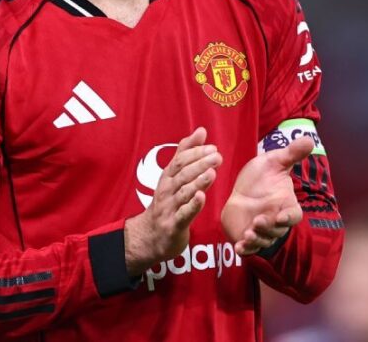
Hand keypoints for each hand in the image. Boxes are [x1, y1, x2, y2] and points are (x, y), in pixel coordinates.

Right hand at [124, 128, 222, 274]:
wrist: (150, 236)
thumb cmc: (167, 203)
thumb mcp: (173, 177)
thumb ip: (186, 153)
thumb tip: (201, 130)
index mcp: (168, 178)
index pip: (180, 161)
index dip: (195, 153)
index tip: (212, 147)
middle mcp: (167, 191)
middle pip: (182, 174)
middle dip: (199, 164)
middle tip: (217, 156)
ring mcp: (169, 208)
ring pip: (183, 193)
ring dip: (197, 182)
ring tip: (212, 173)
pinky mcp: (173, 225)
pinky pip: (183, 215)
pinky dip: (192, 206)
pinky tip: (201, 198)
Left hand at [220, 135, 314, 255]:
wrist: (240, 191)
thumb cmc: (261, 177)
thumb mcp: (274, 162)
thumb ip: (291, 154)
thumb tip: (310, 138)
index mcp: (285, 205)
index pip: (292, 215)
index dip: (288, 217)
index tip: (280, 217)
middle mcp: (275, 221)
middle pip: (277, 231)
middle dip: (268, 229)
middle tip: (258, 222)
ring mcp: (261, 231)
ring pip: (263, 241)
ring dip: (257, 240)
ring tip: (248, 235)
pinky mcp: (246, 237)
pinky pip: (248, 248)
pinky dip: (245, 250)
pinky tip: (238, 249)